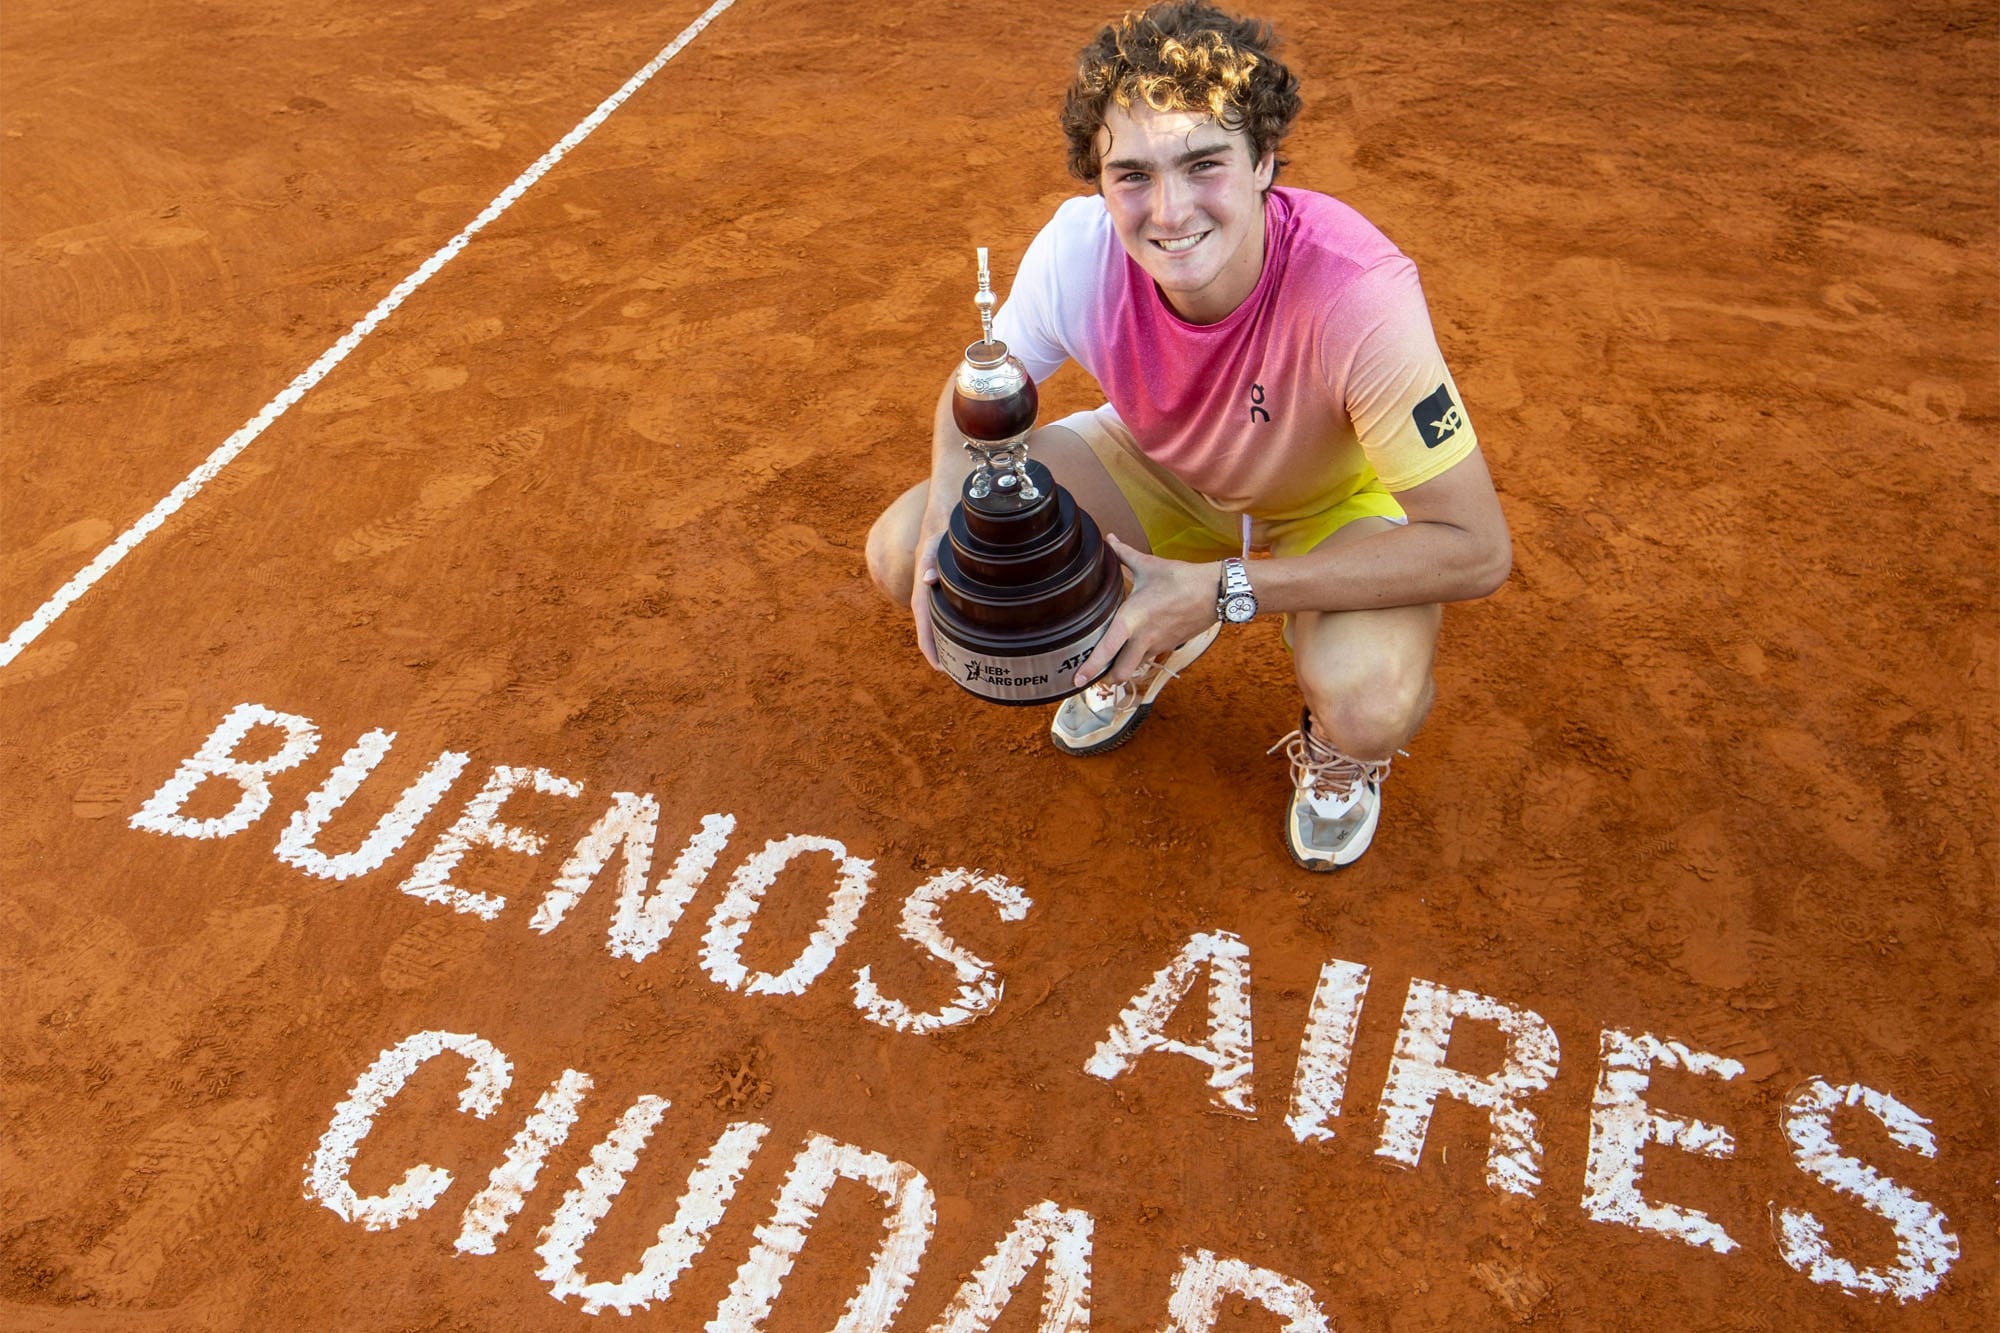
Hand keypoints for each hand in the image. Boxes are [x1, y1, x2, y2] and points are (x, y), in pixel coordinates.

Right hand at [910, 507, 953, 670]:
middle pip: (930, 633)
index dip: (931, 649)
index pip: (923, 627)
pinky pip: (943, 616)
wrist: (941, 522)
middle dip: (941, 654)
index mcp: (922, 592)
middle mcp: (926, 598)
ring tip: (965, 663)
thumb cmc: (941, 535)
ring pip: (937, 626)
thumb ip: (933, 561)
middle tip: (960, 674)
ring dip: (946, 644)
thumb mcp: (938, 546)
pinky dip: (951, 631)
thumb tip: (927, 579)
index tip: (940, 668)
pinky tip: (966, 638)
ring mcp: (933, 597)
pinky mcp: (941, 593)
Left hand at [1078, 534, 1219, 687]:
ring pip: (1135, 667)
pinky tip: (1138, 641)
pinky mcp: (1169, 646)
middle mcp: (1142, 638)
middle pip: (1120, 674)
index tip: (1076, 680)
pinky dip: (1140, 654)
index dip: (1089, 668)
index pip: (1106, 650)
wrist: (1215, 591)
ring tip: (1113, 656)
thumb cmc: (1180, 578)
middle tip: (1095, 672)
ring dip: (1124, 666)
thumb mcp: (1148, 566)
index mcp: (1131, 620)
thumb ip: (1124, 554)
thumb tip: (1109, 538)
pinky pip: (1149, 656)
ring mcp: (1157, 646)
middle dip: (1106, 678)